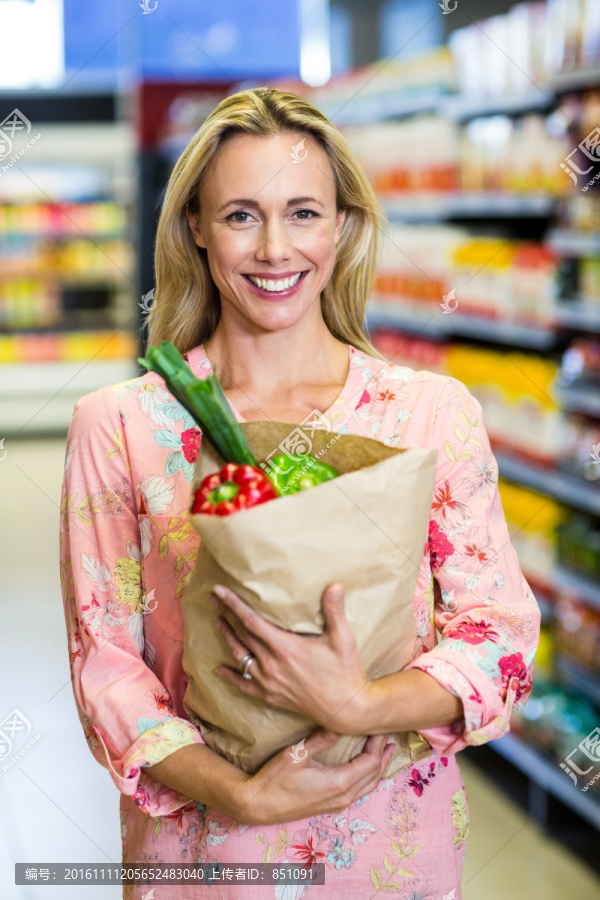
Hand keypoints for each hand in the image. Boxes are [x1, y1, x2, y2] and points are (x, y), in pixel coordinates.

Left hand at [210, 582, 372, 733]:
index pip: (251, 620)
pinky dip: (230, 676)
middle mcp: (272, 664)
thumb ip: (335, 611)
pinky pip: (244, 685)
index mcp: (286, 647)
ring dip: (227, 637)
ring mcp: (269, 681)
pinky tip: (219, 669)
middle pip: (242, 634)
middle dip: (226, 614)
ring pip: (240, 655)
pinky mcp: (270, 695)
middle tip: (213, 598)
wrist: (346, 709)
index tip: (219, 590)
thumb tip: (334, 585)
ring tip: (217, 621)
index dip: (234, 604)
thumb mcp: (343, 638)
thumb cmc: (346, 671)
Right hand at [235, 729, 395, 825]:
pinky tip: (366, 768)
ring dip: (379, 767)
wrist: (259, 805)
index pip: (371, 762)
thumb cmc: (275, 778)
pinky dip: (369, 777)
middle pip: (374, 774)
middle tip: (388, 734)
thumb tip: (340, 722)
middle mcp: (344, 797)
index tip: (378, 726)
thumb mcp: (296, 753)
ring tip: (386, 751)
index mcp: (339, 783)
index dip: (378, 743)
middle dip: (383, 754)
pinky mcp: (331, 806)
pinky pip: (360, 791)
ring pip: (369, 785)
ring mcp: (338, 804)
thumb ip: (321, 739)